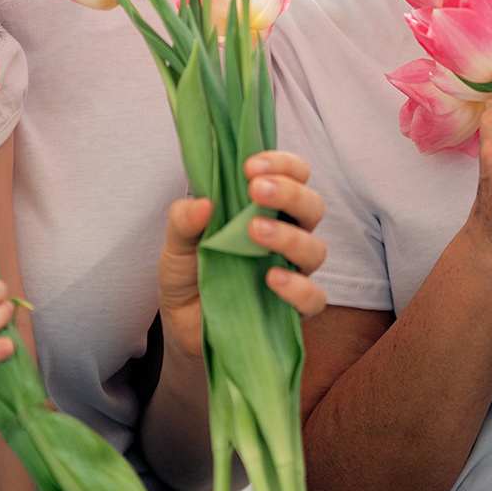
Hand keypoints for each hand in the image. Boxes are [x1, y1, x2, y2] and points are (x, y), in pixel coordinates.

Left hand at [158, 151, 329, 361]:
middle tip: (256, 190)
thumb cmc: (189, 272)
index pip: (294, 175)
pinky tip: (271, 279)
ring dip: (290, 236)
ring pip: (316, 249)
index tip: (251, 166)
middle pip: (312, 207)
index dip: (282, 165)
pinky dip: (298, 287)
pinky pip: (314, 298)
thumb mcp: (175, 242)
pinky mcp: (292, 309)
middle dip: (289, 193)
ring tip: (256, 232)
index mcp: (266, 209)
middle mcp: (287, 235)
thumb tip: (204, 203)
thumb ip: (184, 219)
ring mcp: (293, 272)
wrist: (182, 326)